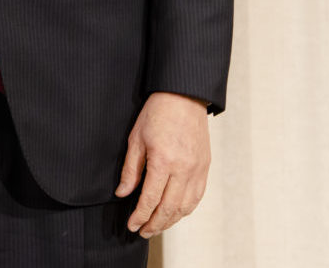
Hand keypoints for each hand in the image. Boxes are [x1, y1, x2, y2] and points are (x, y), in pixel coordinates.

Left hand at [117, 91, 210, 237]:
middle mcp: (183, 169)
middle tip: (143, 232)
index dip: (140, 216)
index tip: (132, 225)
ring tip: (157, 226)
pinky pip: (197, 197)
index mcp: (163, 161)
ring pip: (185, 207)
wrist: (183, 96)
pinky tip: (176, 213)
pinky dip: (186, 209)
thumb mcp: (136, 139)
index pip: (150, 199)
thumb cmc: (157, 113)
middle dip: (154, 224)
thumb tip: (122, 193)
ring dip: (171, 221)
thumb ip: (130, 170)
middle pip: (169, 208)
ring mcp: (197, 169)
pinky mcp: (205, 167)